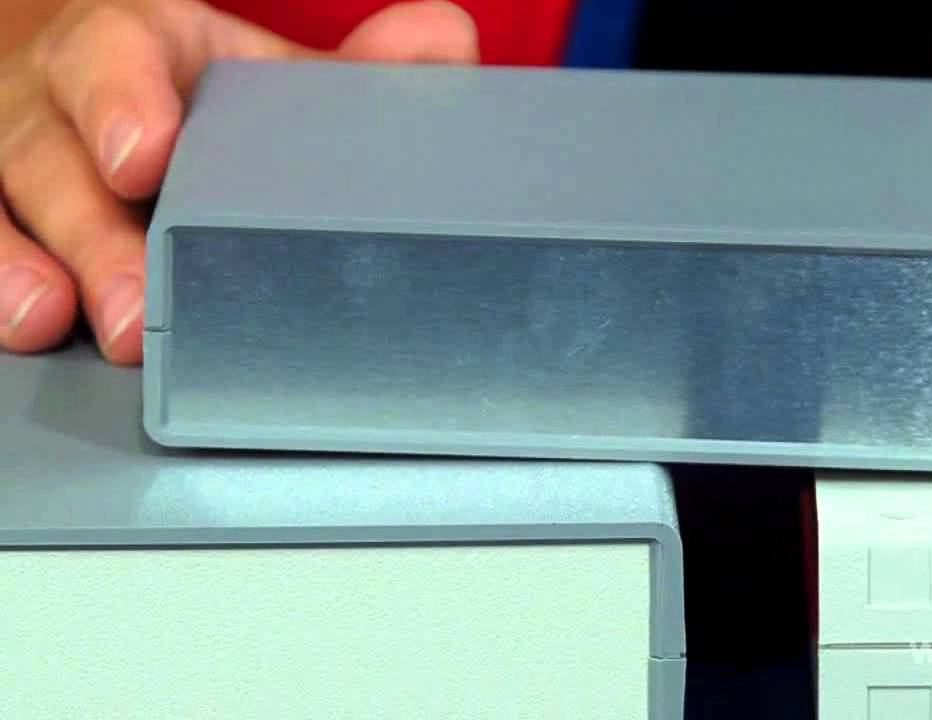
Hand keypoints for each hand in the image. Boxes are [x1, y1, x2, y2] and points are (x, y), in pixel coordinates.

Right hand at [0, 0, 476, 363]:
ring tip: (72, 325)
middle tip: (132, 304)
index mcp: (130, 46)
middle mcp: (52, 101)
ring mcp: (11, 163)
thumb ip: (352, 71)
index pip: (111, 54)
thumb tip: (444, 43)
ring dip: (28, 268)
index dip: (121, 100)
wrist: (101, 95)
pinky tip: (25, 323)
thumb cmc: (193, 95)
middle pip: (48, 152)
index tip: (145, 156)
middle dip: (90, 228)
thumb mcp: (263, 76)